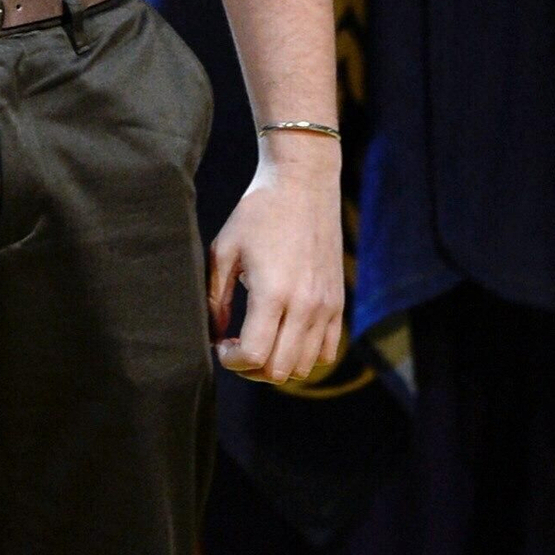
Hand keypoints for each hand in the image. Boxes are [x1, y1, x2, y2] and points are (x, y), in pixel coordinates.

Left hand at [210, 143, 344, 382]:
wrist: (302, 184)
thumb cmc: (257, 212)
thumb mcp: (224, 249)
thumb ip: (216, 298)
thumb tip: (215, 334)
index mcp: (274, 293)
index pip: (255, 356)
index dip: (232, 360)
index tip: (221, 344)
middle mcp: (305, 306)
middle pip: (280, 371)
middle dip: (252, 369)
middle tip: (236, 347)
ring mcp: (326, 306)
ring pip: (304, 367)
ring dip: (277, 365)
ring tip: (260, 341)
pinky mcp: (338, 302)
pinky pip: (326, 351)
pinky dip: (304, 355)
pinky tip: (285, 333)